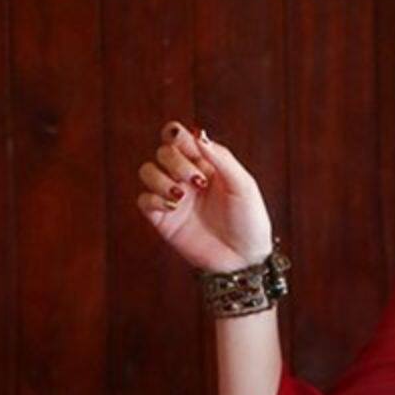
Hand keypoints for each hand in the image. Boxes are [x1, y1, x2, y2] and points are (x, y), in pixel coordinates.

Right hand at [135, 121, 274, 273]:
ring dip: (161, 178)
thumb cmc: (250, 221)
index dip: (175, 134)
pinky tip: (173, 206)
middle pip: (163, 152)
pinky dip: (154, 198)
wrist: (245, 260)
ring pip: (147, 171)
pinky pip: (144, 200)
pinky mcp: (163, 220)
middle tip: (198, 182)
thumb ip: (221, 157)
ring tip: (181, 195)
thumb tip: (198, 133)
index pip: (178, 137)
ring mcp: (173, 198)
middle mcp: (186, 178)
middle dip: (176, 162)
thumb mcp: (243, 185)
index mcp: (205, 164)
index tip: (183, 141)